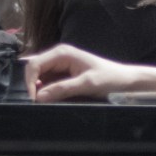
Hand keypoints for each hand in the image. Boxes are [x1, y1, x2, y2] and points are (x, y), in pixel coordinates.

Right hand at [24, 44, 155, 101]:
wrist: (126, 81)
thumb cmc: (110, 78)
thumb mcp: (87, 84)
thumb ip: (62, 89)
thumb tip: (39, 97)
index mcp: (62, 53)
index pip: (34, 64)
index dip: (29, 82)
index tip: (32, 99)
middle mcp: (58, 56)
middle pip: (33, 69)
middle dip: (30, 85)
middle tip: (34, 102)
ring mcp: (60, 66)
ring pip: (38, 77)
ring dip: (37, 89)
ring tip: (41, 102)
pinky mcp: (63, 75)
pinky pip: (47, 83)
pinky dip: (44, 91)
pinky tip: (48, 100)